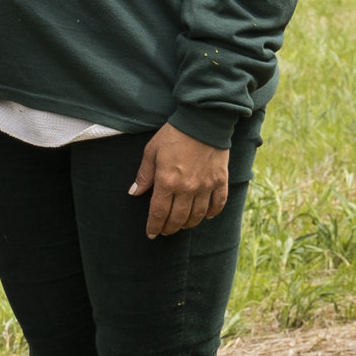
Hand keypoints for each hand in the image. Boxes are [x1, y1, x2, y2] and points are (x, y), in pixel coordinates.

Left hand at [129, 124, 231, 238]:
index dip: (154, 226)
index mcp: (167, 181)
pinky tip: (205, 216)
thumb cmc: (173, 135)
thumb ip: (144, 174)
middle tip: (165, 231)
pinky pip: (218, 204)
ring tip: (182, 225)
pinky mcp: (221, 181)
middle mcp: (187, 188)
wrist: (203, 122)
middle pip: (178, 218)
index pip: (158, 212)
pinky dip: (211, 214)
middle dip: (169, 228)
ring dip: (188, 224)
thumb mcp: (151, 151)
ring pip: (197, 215)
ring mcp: (206, 186)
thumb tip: (134, 192)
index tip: (151, 234)